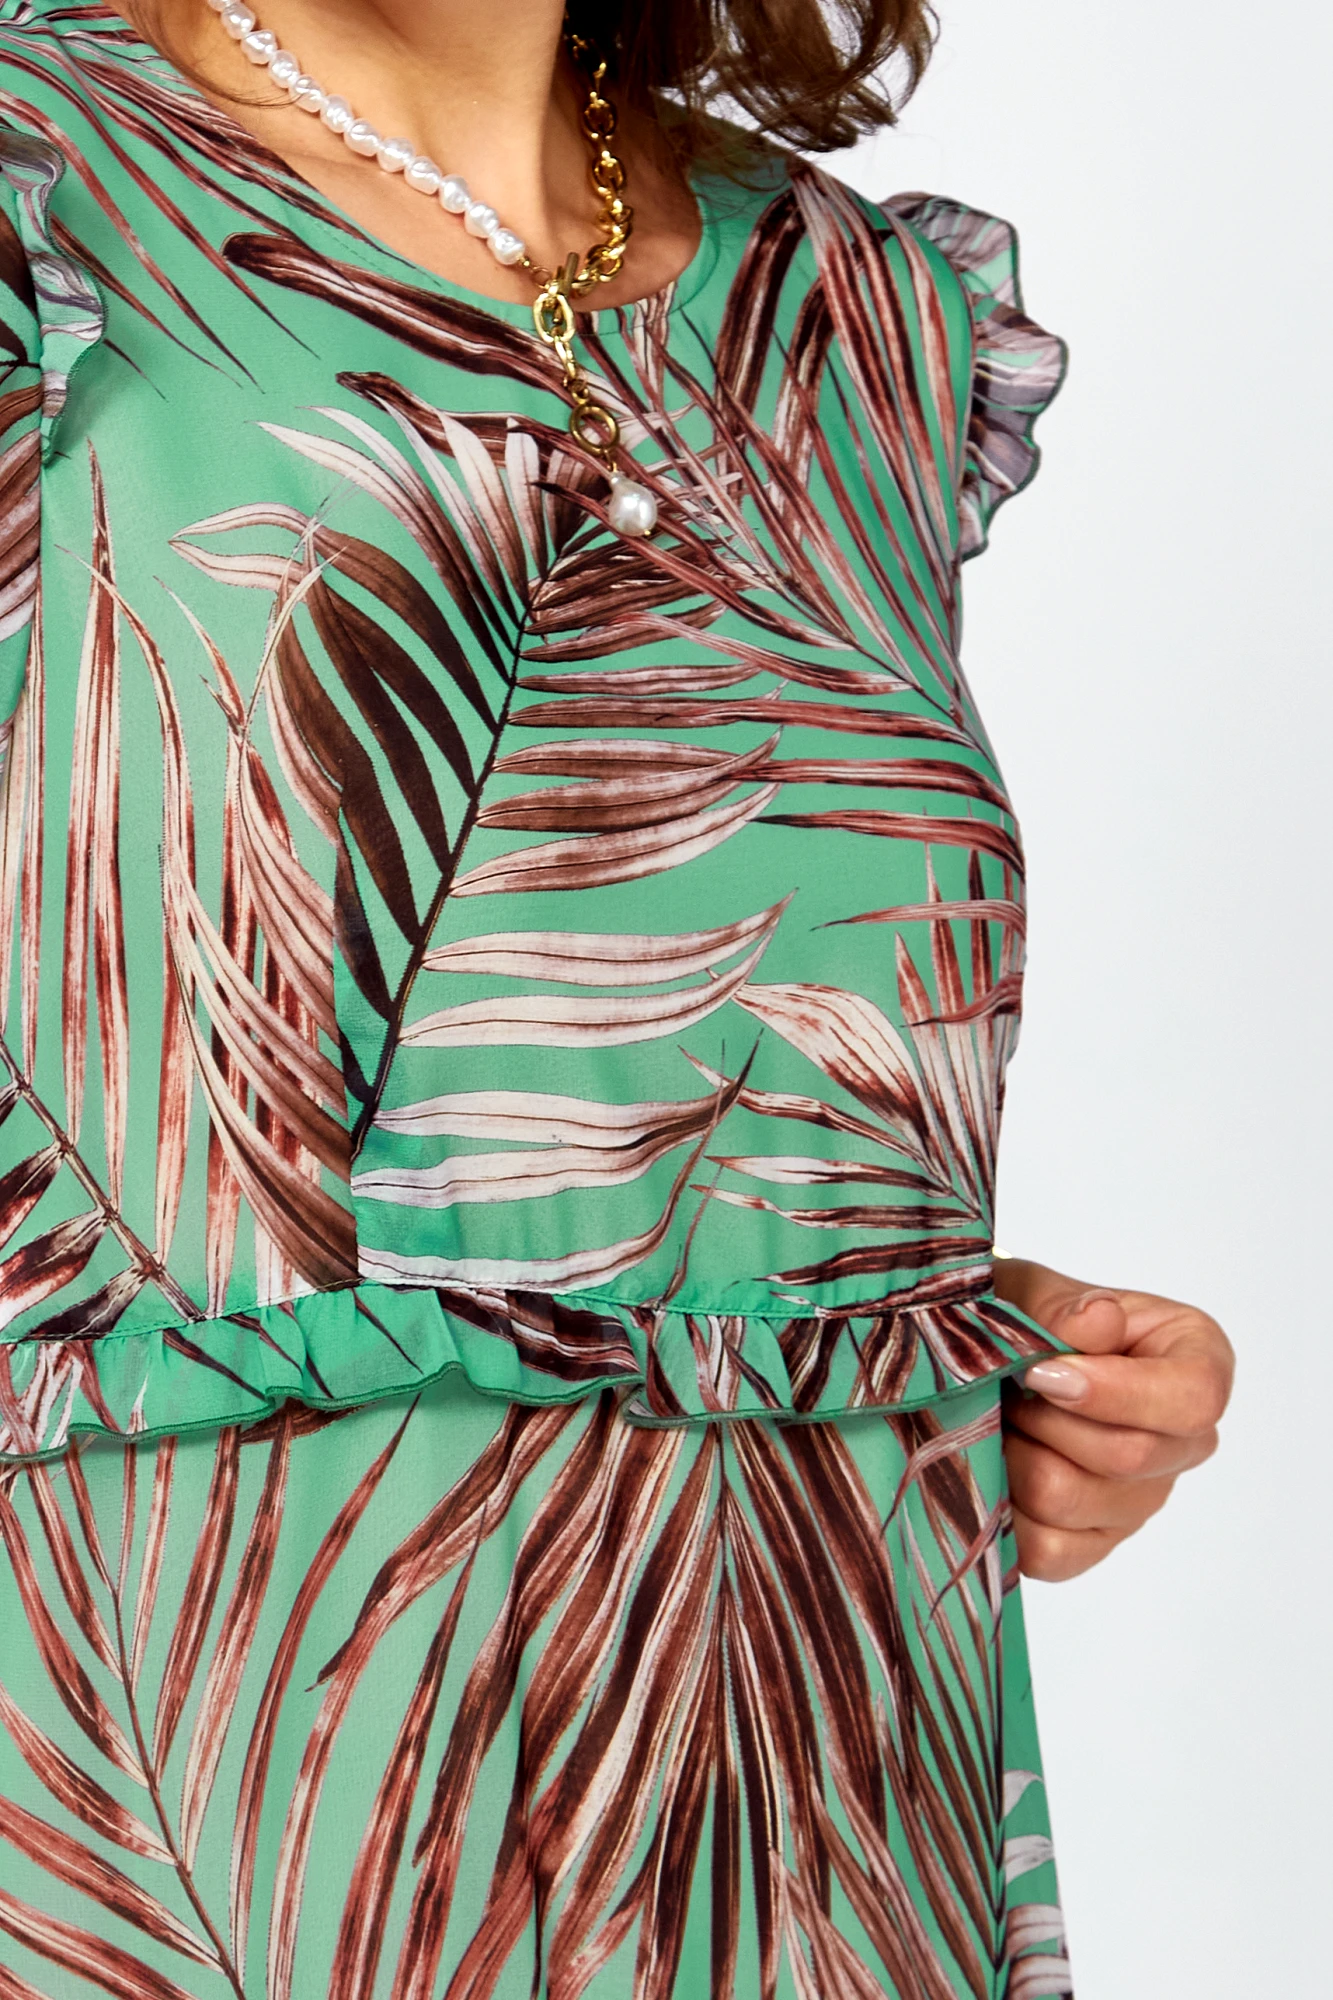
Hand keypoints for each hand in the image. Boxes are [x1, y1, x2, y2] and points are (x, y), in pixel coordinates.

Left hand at [992, 1258, 1234, 1582]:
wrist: (987, 1360)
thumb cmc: (1026, 1316)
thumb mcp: (1033, 1290)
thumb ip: (1063, 1304)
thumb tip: (1100, 1321)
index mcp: (1196, 1362)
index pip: (1194, 1398)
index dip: (1117, 1392)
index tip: (1042, 1372)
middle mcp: (1184, 1441)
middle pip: (1128, 1455)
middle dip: (1044, 1416)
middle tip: (1005, 1386)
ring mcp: (1141, 1501)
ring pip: (1070, 1498)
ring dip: (1013, 1451)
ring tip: (999, 1417)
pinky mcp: (1092, 1545)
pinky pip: (1045, 1548)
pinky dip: (1001, 1504)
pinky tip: (993, 1462)